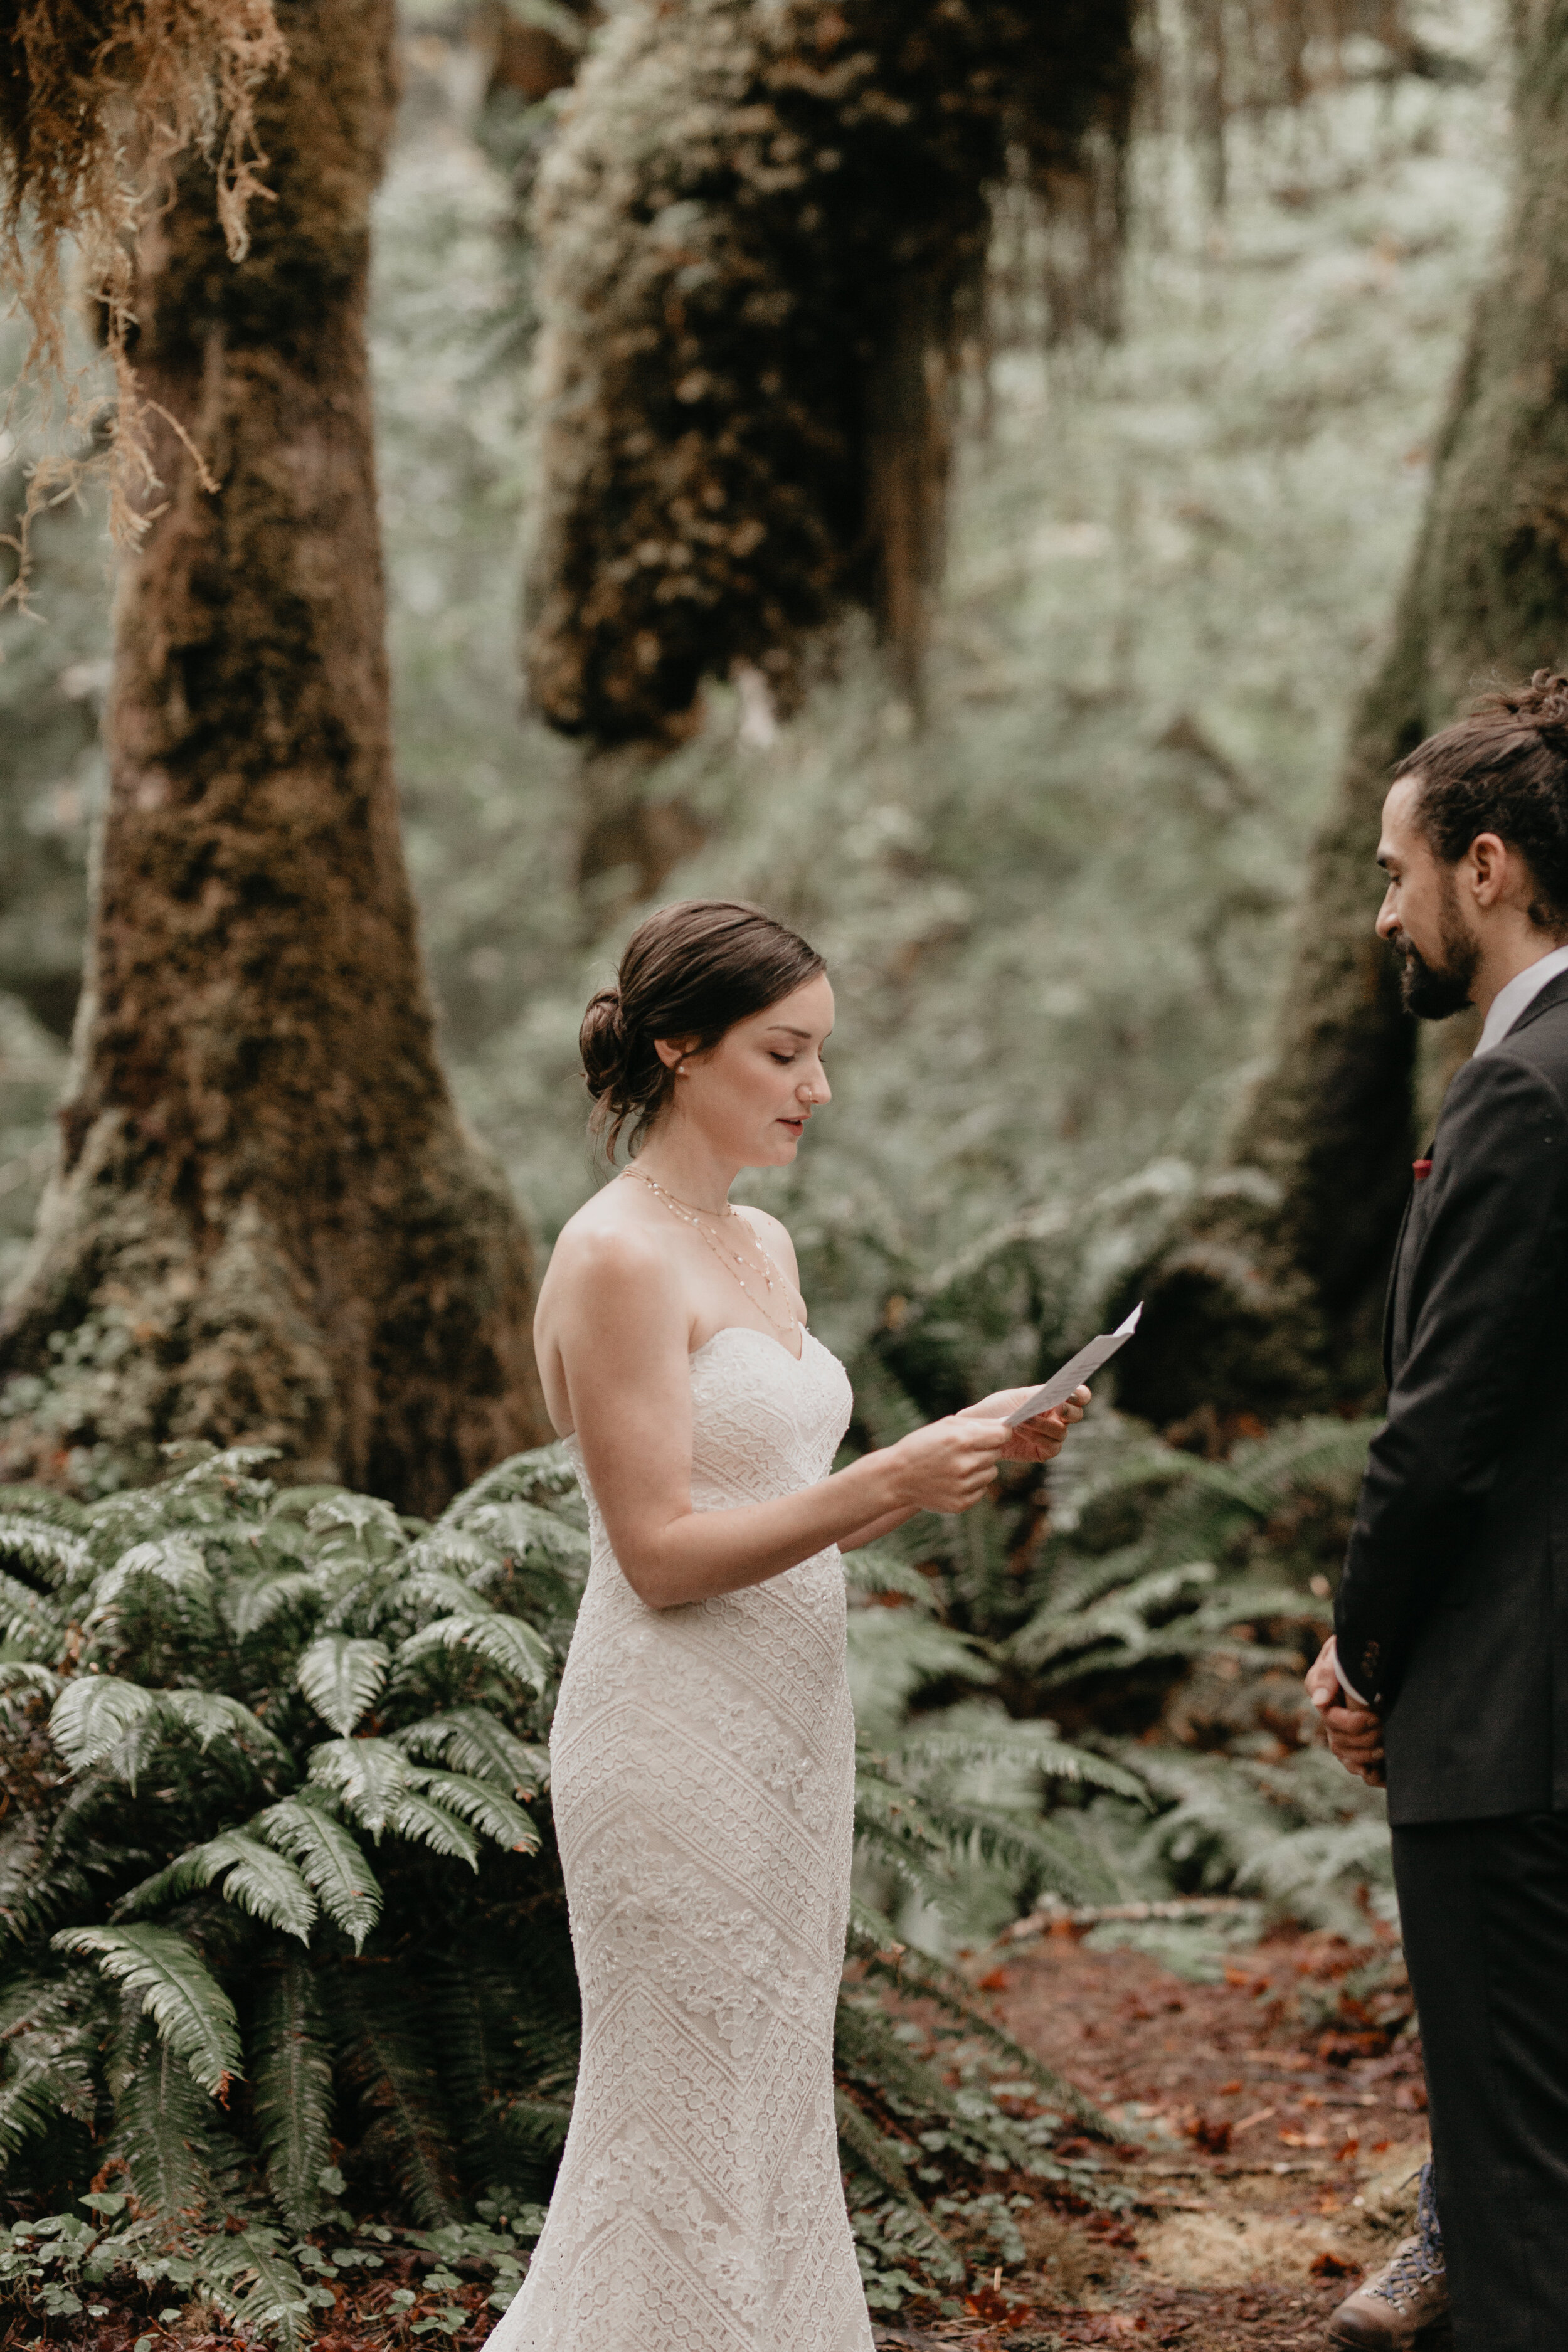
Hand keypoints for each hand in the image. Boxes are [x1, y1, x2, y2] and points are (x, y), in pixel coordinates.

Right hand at [888, 1415, 1008, 1513]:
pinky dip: (972, 1484)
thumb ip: (976, 1423)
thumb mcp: (945, 1425)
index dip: (999, 1433)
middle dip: (986, 1449)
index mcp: (962, 1440)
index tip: (993, 1434)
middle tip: (966, 1450)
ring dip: (980, 1467)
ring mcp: (964, 1485)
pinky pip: (982, 1489)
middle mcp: (966, 1463)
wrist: (897, 1477)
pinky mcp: (962, 1502)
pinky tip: (954, 1479)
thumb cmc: (921, 1445)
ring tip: (958, 1465)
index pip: (1002, 1435)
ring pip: (992, 1472)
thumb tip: (1004, 1425)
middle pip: (997, 1453)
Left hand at [966, 1384, 1089, 1463]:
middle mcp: (1058, 1418)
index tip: (1072, 1394)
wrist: (982, 1428)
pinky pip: (1050, 1446)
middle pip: (1076, 1415)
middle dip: (1069, 1411)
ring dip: (1042, 1425)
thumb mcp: (1019, 1396)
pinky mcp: (1044, 1452)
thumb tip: (1060, 1392)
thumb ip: (1041, 1394)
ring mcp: (1053, 1436)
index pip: (1079, 1396)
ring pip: (1061, 1432)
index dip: (1080, 1395)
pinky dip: (1035, 1436)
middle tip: (1057, 1407)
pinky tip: (1019, 1430)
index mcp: (1056, 1400)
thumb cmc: (1000, 1407)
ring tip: (1021, 1419)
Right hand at [1306, 1635, 1385, 1787]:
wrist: (1371, 1648)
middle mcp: (1328, 1714)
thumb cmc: (1355, 1647)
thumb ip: (1327, 1675)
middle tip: (1385, 1729)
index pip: (1332, 1719)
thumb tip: (1319, 1702)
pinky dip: (1366, 1772)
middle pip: (1338, 1741)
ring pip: (1344, 1755)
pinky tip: (1379, 1774)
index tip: (1375, 1715)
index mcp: (1321, 1693)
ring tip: (1384, 1749)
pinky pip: (1354, 1764)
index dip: (1353, 1723)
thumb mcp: (1339, 1654)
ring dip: (1365, 1756)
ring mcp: (1341, 1727)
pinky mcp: (1356, 1737)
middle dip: (1363, 1740)